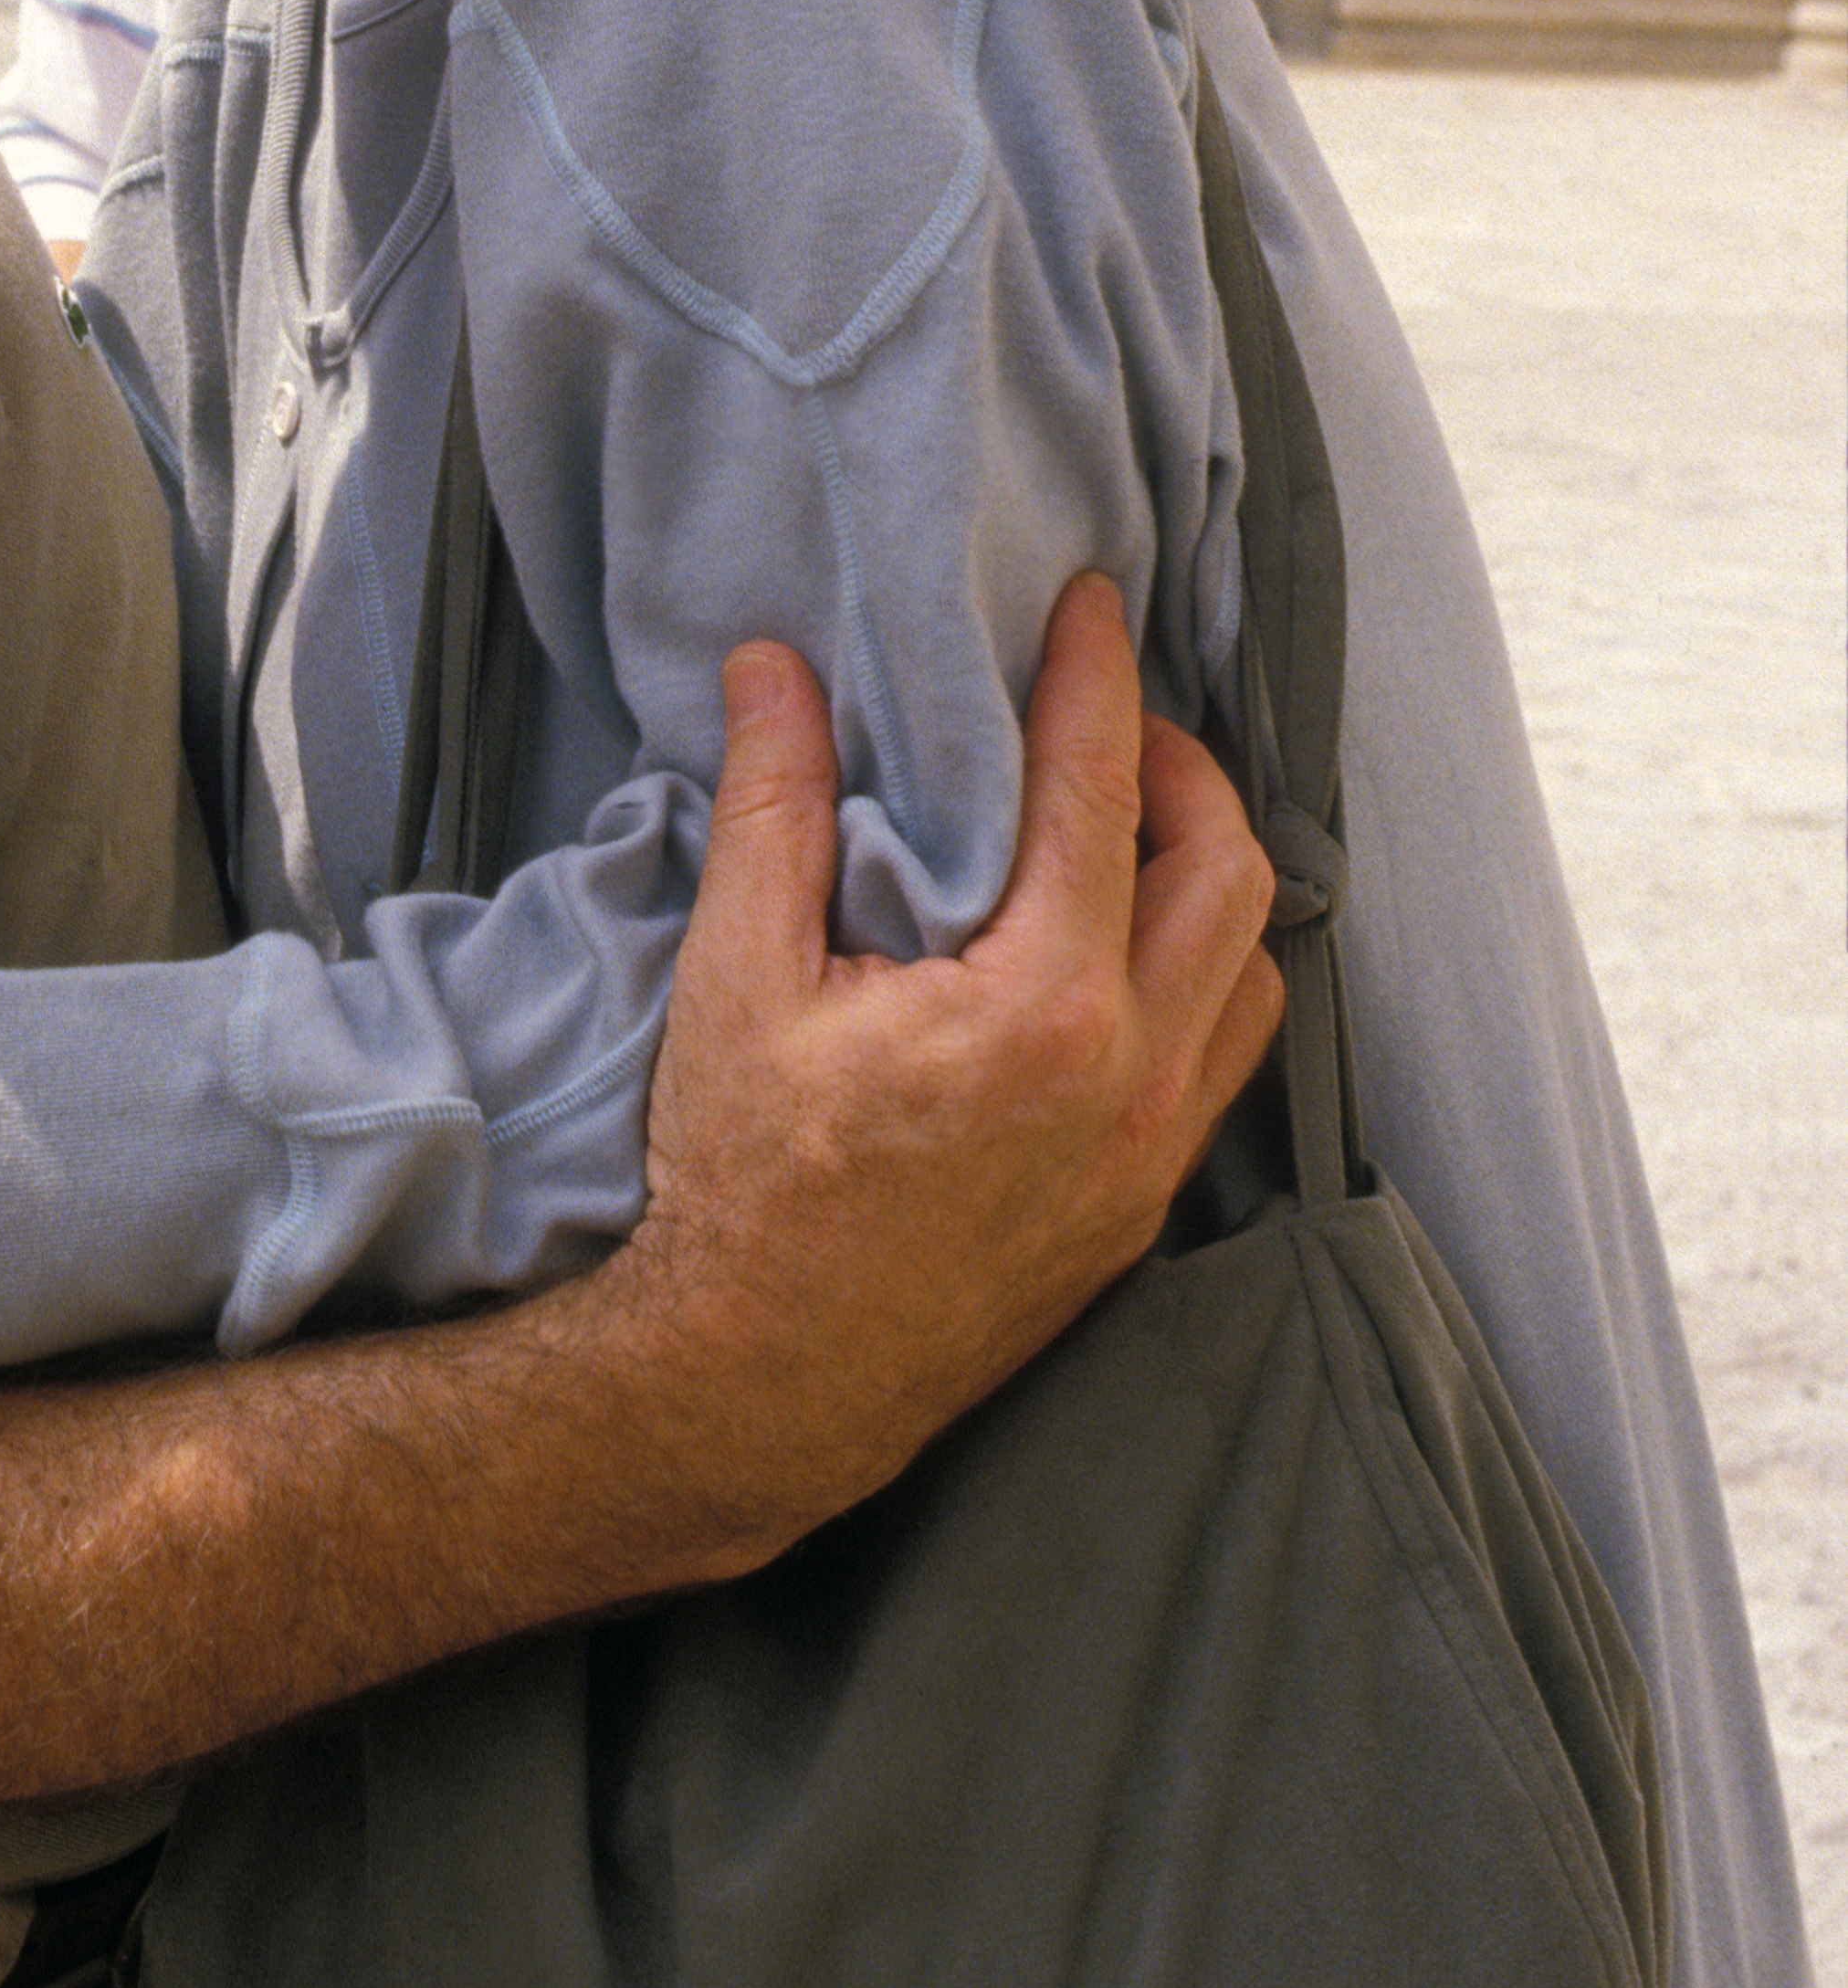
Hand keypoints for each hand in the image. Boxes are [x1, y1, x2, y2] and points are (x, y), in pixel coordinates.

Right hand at [592, 575, 1280, 1579]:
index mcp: (1039, 1007)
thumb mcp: (737, 979)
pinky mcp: (1137, 1213)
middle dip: (1183, 770)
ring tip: (1127, 830)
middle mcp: (1129, 1079)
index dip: (1098, 680)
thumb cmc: (741, 1183)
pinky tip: (1122, 958)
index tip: (1093, 605)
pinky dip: (1200, 981)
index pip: (1102, 793)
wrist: (758, 1383)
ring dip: (1208, 881)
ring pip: (1251, 974)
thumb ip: (774, 809)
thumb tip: (774, 670)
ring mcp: (1147, 1156)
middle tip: (1107, 720)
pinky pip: (1222, 1066)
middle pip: (1230, 871)